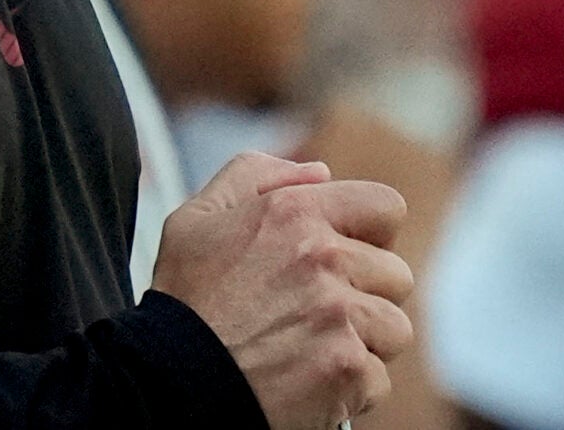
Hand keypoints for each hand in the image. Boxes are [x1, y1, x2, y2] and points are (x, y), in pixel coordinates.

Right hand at [151, 152, 415, 429]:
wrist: (167, 383)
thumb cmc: (183, 303)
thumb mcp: (197, 219)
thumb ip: (255, 175)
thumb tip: (320, 172)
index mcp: (295, 213)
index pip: (385, 209)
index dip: (371, 234)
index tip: (348, 257)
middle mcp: (324, 258)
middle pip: (396, 275)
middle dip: (366, 295)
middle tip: (321, 314)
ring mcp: (339, 316)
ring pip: (394, 329)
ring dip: (364, 343)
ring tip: (318, 350)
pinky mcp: (347, 371)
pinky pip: (377, 380)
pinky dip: (350, 390)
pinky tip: (311, 382)